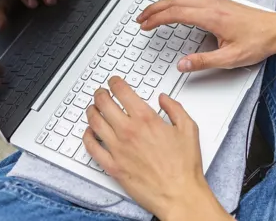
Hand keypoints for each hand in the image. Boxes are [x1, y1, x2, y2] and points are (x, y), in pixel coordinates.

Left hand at [84, 78, 228, 220]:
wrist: (179, 194)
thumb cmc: (184, 165)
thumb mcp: (188, 127)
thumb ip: (174, 107)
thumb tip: (163, 98)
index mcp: (146, 119)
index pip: (122, 92)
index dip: (115, 83)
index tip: (114, 82)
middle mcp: (128, 132)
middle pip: (104, 104)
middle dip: (100, 94)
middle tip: (101, 92)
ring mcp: (118, 150)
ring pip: (95, 123)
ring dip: (91, 111)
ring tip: (93, 107)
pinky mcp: (113, 167)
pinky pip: (92, 149)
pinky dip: (87, 137)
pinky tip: (89, 132)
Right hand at [137, 0, 275, 72]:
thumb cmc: (258, 42)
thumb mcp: (231, 58)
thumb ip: (204, 62)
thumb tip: (182, 64)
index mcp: (212, 17)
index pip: (176, 13)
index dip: (157, 19)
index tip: (145, 26)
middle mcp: (212, 4)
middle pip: (175, 0)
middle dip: (154, 8)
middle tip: (141, 18)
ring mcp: (216, 1)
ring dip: (164, 2)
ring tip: (151, 12)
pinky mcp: (219, 1)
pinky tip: (173, 6)